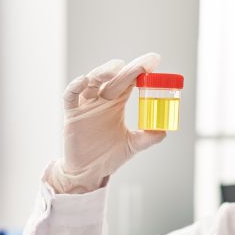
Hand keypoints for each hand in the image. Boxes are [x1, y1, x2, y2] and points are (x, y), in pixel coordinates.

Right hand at [47, 52, 166, 193]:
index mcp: (116, 103)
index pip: (129, 81)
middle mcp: (101, 100)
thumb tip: (164, 131)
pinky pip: (70, 97)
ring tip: (115, 69)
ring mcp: (85, 105)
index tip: (154, 62)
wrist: (89, 172)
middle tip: (143, 64)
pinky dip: (75, 87)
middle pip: (113, 78)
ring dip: (103, 72)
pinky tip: (83, 81)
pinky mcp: (71, 114)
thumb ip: (147, 138)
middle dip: (128, 70)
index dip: (140, 70)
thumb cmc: (108, 156)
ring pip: (92, 82)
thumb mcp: (132, 146)